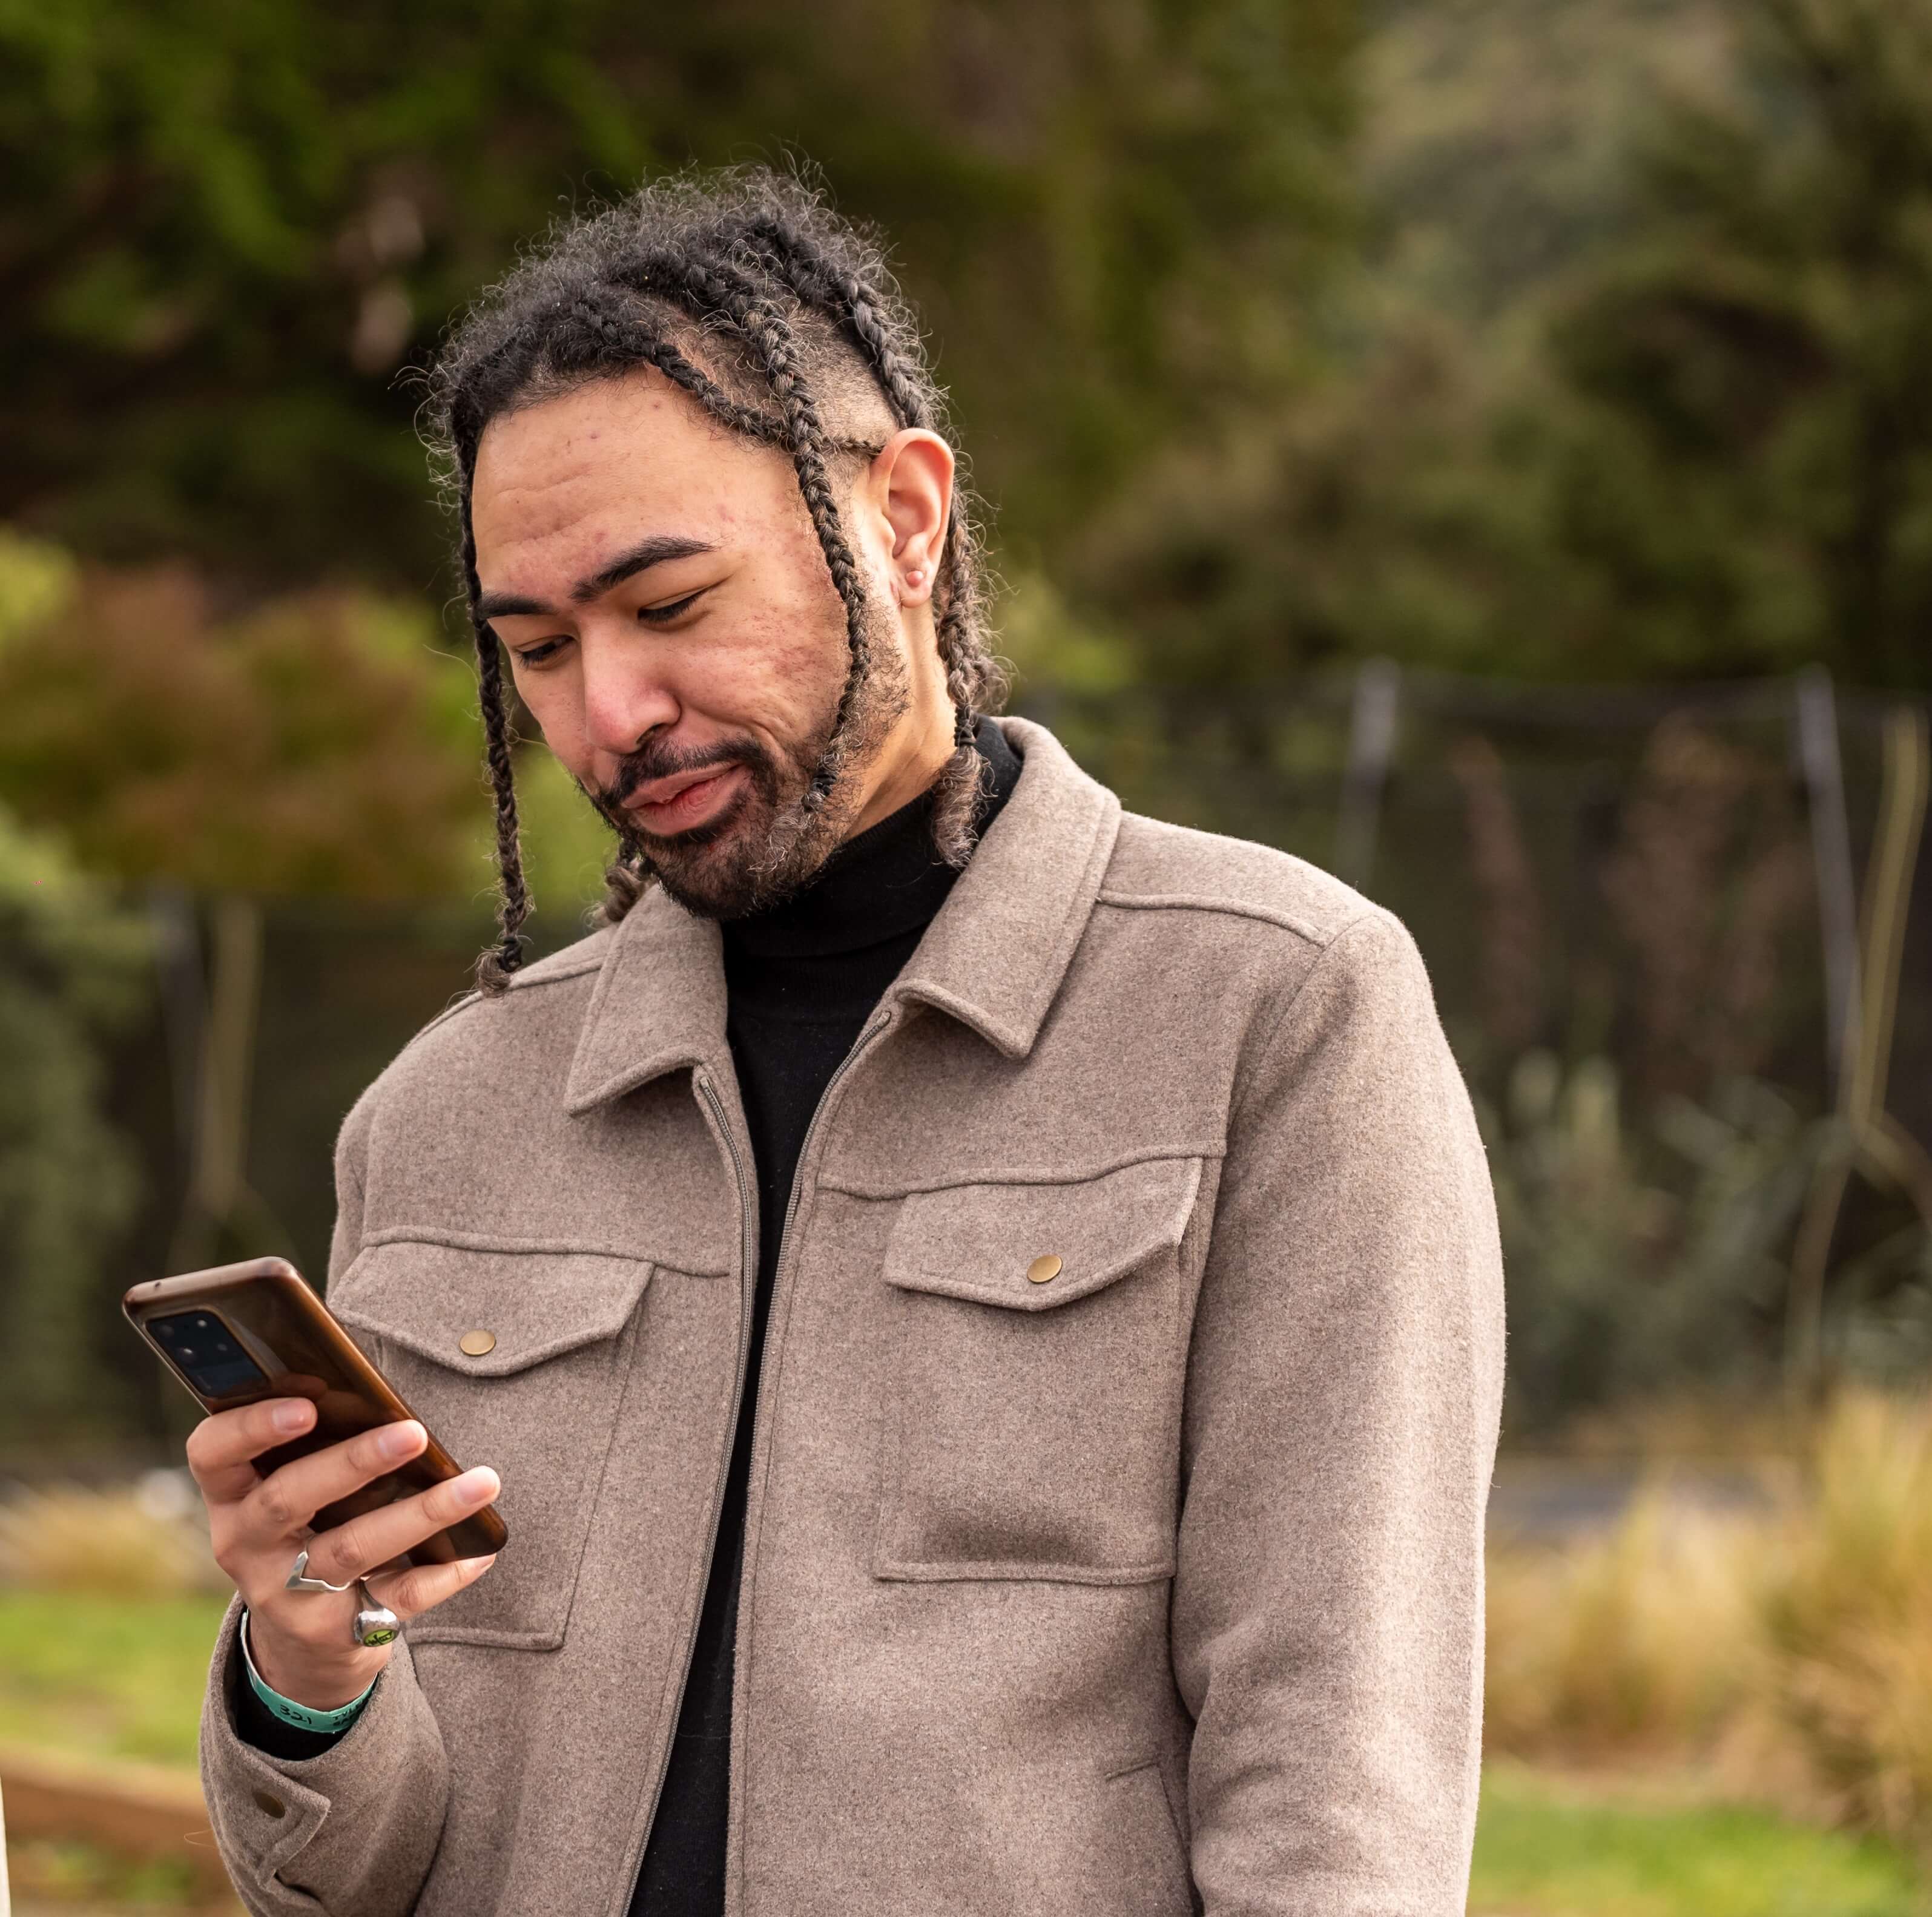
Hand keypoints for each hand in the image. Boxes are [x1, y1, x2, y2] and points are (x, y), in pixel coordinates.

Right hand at [187, 1397, 499, 1708]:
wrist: (303, 1643)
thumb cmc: (309, 1526)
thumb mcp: (289, 1486)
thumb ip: (315, 1443)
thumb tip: (384, 1393)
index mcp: (230, 1495)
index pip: (212, 1453)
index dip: (251, 1428)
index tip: (307, 1405)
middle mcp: (245, 1546)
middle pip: (287, 1499)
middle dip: (353, 1463)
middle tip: (414, 1433)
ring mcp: (285, 1595)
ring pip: (351, 1550)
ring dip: (421, 1513)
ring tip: (481, 1483)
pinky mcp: (334, 1633)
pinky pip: (395, 1600)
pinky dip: (444, 1572)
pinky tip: (482, 1549)